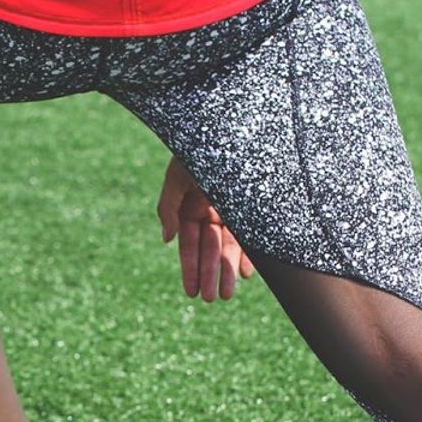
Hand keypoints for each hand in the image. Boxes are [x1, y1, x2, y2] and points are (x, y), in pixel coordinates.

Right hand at [157, 157, 256, 301]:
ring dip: (227, 271)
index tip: (191, 292)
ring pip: (230, 246)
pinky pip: (251, 235)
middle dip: (209, 275)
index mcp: (191, 202)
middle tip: (211, 300)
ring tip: (227, 294)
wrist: (233, 121)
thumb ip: (169, 206)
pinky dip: (248, 254)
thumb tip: (166, 240)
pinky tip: (246, 273)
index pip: (189, 242)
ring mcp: (235, 208)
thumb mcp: (179, 174)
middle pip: (210, 249)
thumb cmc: (201, 145)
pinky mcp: (254, 207)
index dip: (190, 267)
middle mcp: (212, 208)